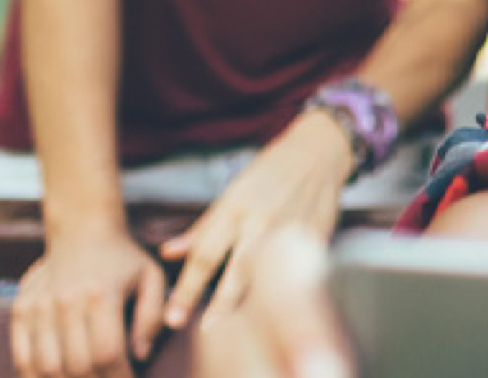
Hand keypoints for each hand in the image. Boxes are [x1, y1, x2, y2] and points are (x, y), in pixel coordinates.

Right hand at [11, 224, 167, 377]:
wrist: (82, 229)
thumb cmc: (123, 259)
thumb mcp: (152, 278)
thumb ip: (153, 316)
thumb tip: (141, 355)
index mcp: (101, 294)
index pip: (106, 353)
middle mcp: (66, 301)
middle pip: (76, 365)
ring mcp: (38, 306)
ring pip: (46, 367)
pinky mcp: (21, 310)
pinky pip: (22, 357)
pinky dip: (36, 376)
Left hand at [161, 110, 352, 326]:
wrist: (319, 155)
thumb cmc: (270, 174)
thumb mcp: (230, 195)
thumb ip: (202, 228)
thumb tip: (168, 252)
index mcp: (235, 210)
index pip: (204, 256)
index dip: (187, 290)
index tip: (174, 316)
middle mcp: (262, 223)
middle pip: (236, 275)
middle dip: (218, 308)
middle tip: (203, 331)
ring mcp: (292, 234)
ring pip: (269, 279)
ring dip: (250, 306)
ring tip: (235, 329)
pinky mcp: (317, 241)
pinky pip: (296, 274)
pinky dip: (284, 293)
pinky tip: (273, 310)